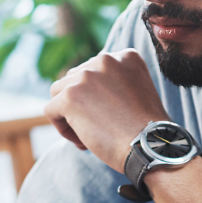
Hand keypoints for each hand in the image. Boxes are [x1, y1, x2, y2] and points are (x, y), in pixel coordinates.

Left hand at [44, 48, 167, 172]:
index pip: (94, 71)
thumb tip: (85, 92)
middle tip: (99, 129)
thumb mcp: (138, 92)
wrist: (150, 146)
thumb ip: (115, 83)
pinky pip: (51, 111)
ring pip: (58, 93)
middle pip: (74, 79)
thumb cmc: (147, 130)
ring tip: (88, 136)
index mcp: (125, 56)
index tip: (111, 116)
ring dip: (69, 115)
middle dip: (81, 105)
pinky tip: (83, 142)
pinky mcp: (70, 96)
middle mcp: (105, 60)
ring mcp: (85, 76)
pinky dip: (62, 129)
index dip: (96, 96)